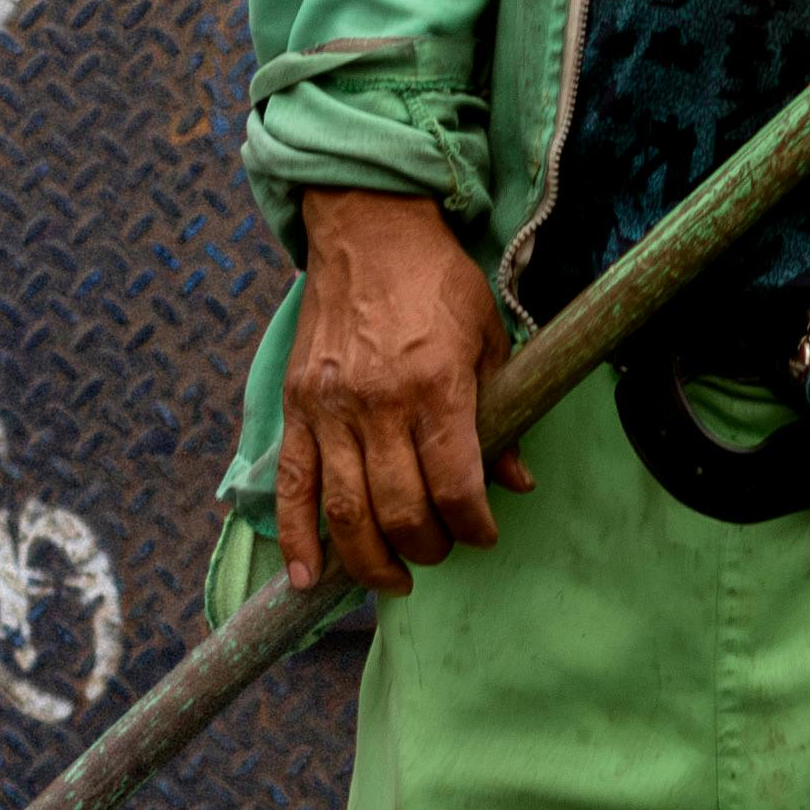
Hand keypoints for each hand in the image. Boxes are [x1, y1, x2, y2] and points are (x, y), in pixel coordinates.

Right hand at [280, 191, 521, 594]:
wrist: (369, 230)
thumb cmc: (438, 280)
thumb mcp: (491, 336)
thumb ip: (504, 413)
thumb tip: (518, 480)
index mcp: (436, 386)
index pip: (456, 485)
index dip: (474, 525)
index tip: (485, 534)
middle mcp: (378, 405)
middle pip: (399, 510)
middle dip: (427, 546)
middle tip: (442, 550)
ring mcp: (330, 409)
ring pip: (344, 511)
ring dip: (369, 561)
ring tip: (393, 578)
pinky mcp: (297, 407)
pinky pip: (290, 487)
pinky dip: (296, 538)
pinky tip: (307, 577)